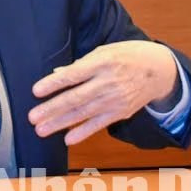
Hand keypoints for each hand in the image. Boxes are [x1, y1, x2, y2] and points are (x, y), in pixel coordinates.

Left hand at [29, 40, 179, 144]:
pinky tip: (68, 139)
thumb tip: (58, 74)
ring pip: (84, 114)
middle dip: (52, 109)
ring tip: (42, 130)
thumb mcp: (103, 51)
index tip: (36, 91)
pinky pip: (99, 124)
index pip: (73, 75)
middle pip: (75, 98)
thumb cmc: (126, 56)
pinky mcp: (120, 112)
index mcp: (101, 63)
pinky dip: (83, 132)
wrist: (159, 70)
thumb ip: (80, 64)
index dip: (53, 84)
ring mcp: (115, 100)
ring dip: (61, 123)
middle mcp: (107, 83)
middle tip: (32, 118)